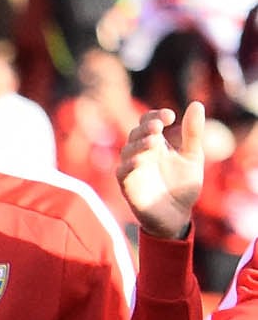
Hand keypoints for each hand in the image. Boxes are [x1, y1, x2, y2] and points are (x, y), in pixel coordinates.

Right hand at [119, 99, 209, 239]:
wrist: (177, 215)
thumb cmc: (182, 186)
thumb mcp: (193, 156)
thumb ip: (192, 133)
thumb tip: (197, 104)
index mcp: (156, 144)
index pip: (149, 122)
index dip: (156, 116)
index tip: (171, 117)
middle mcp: (142, 153)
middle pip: (136, 132)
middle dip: (146, 127)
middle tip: (159, 127)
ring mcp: (133, 168)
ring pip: (128, 149)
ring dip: (140, 143)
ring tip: (154, 141)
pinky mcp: (127, 185)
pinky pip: (123, 171)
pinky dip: (130, 164)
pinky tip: (142, 160)